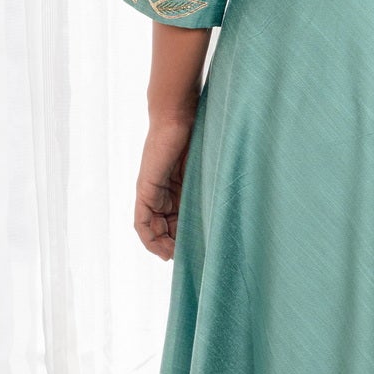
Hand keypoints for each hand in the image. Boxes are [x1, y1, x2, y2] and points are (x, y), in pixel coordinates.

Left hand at [133, 112, 196, 259]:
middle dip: (173, 244)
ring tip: (174, 257)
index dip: (181, 237)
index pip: (174, 218)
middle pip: (163, 226)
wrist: (179, 114)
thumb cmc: (198, 134)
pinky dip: (149, 236)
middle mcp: (160, 190)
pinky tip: (160, 247)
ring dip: (161, 245)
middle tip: (185, 259)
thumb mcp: (205, 168)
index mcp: (176, 185)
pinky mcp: (145, 188)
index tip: (192, 250)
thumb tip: (231, 202)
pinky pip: (142, 220)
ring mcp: (151, 189)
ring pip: (152, 227)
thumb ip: (208, 185)